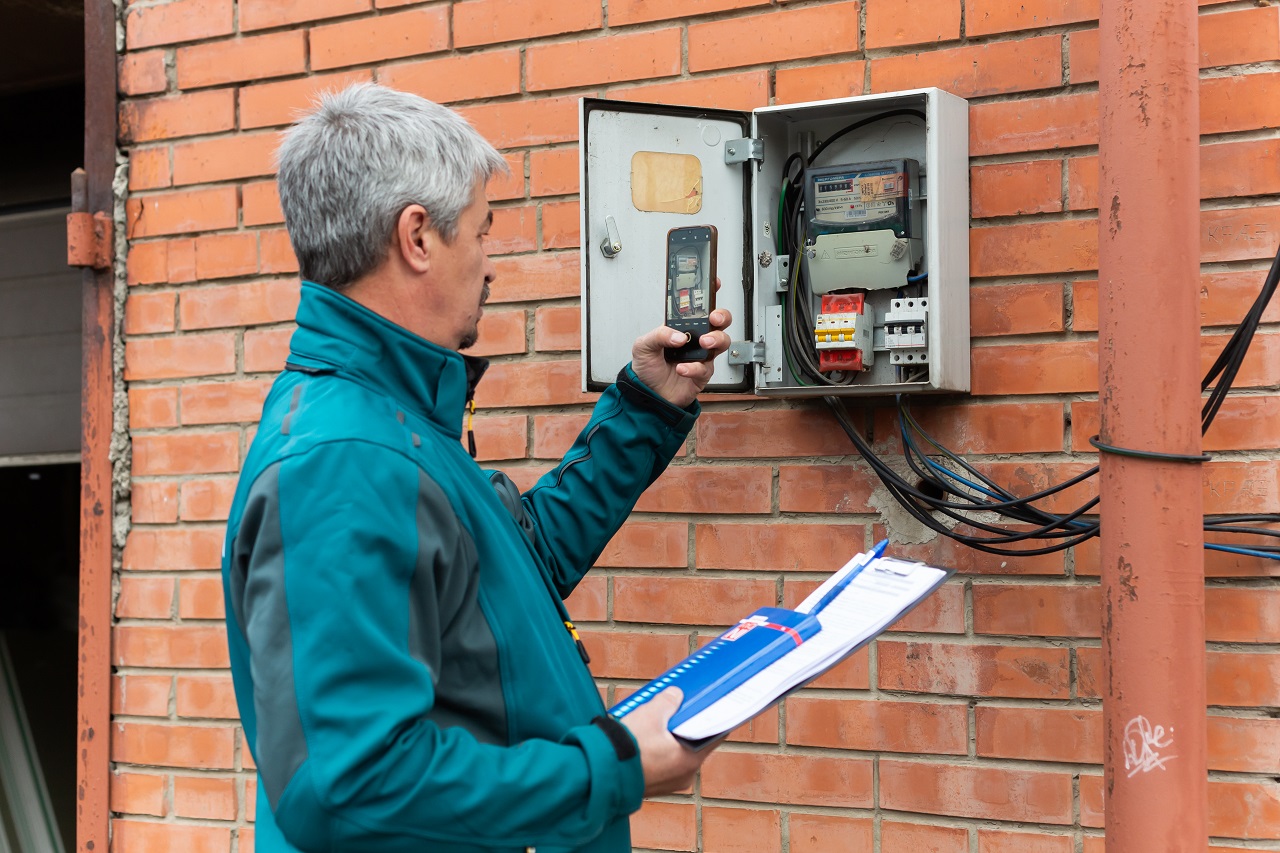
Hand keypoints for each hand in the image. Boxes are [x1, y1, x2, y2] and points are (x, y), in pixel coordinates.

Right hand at [619, 688, 713, 796]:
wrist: (598, 772)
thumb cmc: (626, 747)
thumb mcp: (651, 713)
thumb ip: (668, 701)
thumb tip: (675, 695)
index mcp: (690, 760)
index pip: (714, 735)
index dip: (712, 717)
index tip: (711, 705)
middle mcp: (683, 776)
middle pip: (693, 743)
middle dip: (684, 725)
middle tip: (676, 708)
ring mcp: (667, 783)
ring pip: (675, 753)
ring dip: (668, 738)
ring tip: (655, 721)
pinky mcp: (651, 785)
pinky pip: (661, 763)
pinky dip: (656, 750)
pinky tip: (643, 738)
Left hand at [630, 279, 732, 408]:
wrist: (649, 396)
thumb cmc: (648, 368)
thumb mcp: (643, 346)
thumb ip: (658, 335)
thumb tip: (678, 335)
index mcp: (682, 327)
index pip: (698, 307)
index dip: (708, 293)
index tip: (713, 283)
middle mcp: (695, 339)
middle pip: (720, 322)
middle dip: (722, 317)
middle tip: (713, 319)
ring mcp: (701, 356)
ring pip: (722, 342)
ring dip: (715, 339)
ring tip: (702, 343)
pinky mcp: (702, 374)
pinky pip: (705, 368)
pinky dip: (694, 368)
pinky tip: (682, 368)